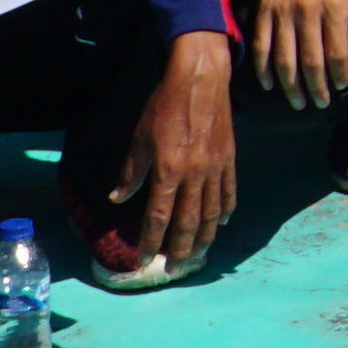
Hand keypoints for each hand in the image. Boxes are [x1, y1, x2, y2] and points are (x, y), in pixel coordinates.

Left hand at [116, 33, 238, 271]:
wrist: (201, 78)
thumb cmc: (165, 105)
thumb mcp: (140, 137)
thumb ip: (132, 172)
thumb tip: (118, 198)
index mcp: (168, 169)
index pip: (159, 216)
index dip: (151, 240)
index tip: (144, 258)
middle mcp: (194, 174)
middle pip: (188, 222)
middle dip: (180, 249)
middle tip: (174, 269)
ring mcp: (215, 168)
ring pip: (212, 213)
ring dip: (204, 238)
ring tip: (197, 257)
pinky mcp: (229, 159)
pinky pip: (229, 192)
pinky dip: (226, 211)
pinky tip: (221, 224)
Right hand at [246, 0, 347, 108]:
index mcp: (334, 6)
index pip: (336, 51)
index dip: (338, 74)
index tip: (339, 87)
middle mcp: (306, 11)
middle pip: (310, 60)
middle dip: (316, 87)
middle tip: (319, 104)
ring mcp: (281, 12)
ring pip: (284, 59)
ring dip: (290, 86)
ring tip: (298, 103)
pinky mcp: (263, 11)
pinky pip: (261, 46)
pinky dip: (264, 69)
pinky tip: (270, 85)